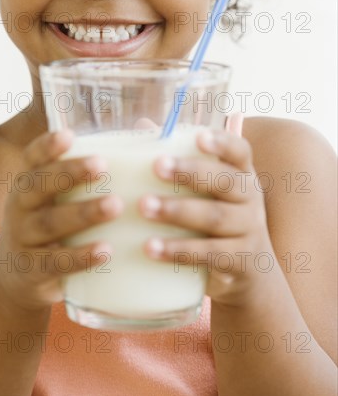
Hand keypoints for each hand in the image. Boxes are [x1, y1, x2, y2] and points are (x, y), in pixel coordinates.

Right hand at [0, 130, 122, 310]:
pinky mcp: (32, 271)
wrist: (22, 278)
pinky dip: (80, 257)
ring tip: (115, 205)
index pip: (32, 157)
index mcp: (30, 181)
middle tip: (102, 165)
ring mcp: (23, 238)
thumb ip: (96, 169)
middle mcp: (21, 206)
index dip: (47, 146)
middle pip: (38, 185)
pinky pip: (55, 262)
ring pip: (49, 222)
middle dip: (70, 173)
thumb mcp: (63, 197)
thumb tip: (146, 126)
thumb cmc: (57, 224)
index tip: (70, 135)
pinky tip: (106, 251)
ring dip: (83, 213)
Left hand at [139, 129, 273, 305]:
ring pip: (215, 217)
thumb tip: (143, 124)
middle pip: (225, 181)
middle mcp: (251, 198)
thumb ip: (180, 157)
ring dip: (177, 211)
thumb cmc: (216, 218)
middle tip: (157, 166)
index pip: (240, 151)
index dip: (222, 142)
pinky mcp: (241, 261)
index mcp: (242, 174)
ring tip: (143, 206)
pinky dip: (179, 251)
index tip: (198, 136)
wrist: (248, 271)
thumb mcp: (207, 190)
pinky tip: (151, 248)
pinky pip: (210, 254)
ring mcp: (250, 230)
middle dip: (191, 172)